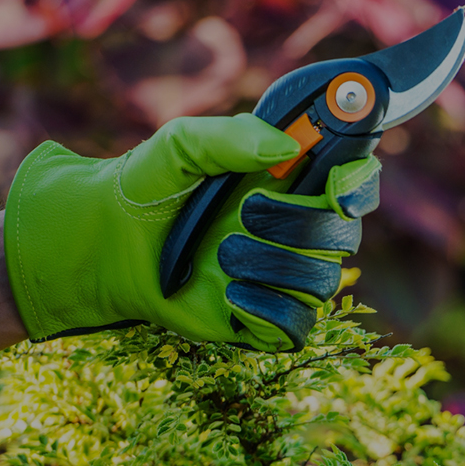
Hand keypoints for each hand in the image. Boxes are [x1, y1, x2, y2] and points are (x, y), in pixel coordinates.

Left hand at [3, 114, 379, 351]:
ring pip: (321, 283)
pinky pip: (294, 328)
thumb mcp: (179, 147)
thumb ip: (229, 137)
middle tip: (249, 211)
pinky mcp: (254, 321)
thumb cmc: (146, 188)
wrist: (106, 246)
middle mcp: (289, 235)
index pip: (350, 187)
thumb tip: (288, 147)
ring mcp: (274, 280)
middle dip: (302, 223)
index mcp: (284, 188)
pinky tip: (230, 293)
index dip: (359, 185)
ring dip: (276, 266)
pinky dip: (271, 310)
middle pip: (342, 237)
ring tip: (222, 252)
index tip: (340, 182)